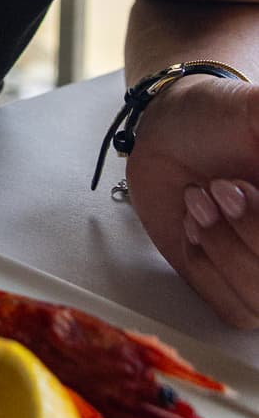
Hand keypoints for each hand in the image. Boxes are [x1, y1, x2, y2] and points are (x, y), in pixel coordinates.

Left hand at [125, 74, 258, 326]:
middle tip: (218, 186)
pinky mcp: (236, 288)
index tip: (241, 185)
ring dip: (223, 249)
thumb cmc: (216, 116)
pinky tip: (194, 229)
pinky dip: (207, 270)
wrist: (168, 131)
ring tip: (199, 200)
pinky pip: (235, 310)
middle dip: (249, 231)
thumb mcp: (254, 108)